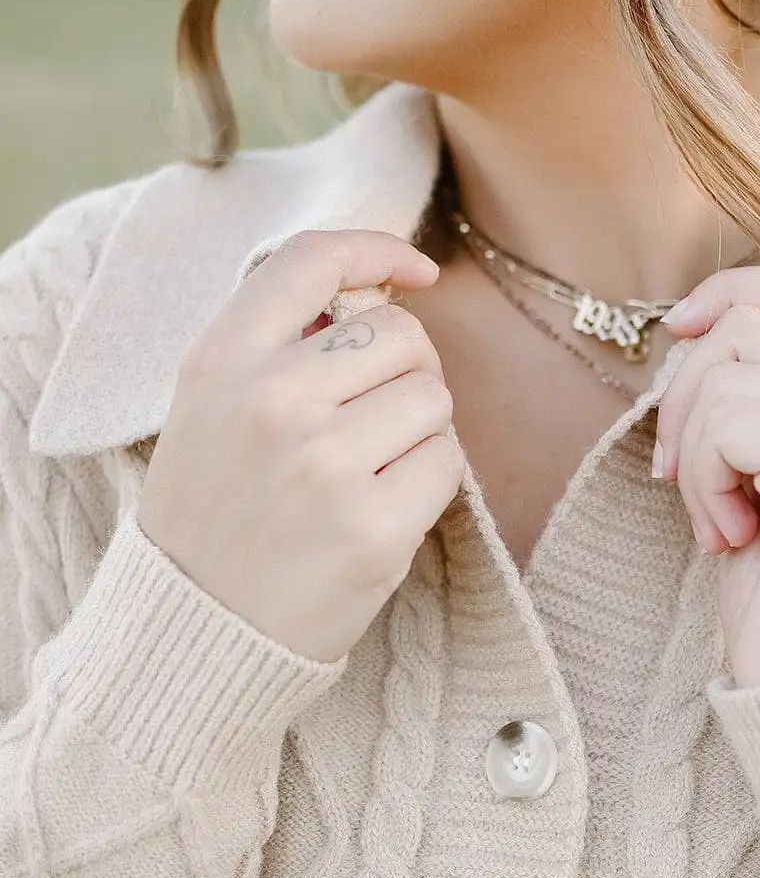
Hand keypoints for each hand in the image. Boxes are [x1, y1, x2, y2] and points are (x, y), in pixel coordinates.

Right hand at [137, 229, 465, 663]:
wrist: (196, 626)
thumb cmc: (217, 510)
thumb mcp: (210, 407)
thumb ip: (277, 344)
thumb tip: (381, 292)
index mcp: (221, 360)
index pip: (313, 258)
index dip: (379, 250)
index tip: (418, 273)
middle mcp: (270, 402)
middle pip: (399, 334)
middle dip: (404, 370)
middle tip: (374, 419)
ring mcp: (322, 467)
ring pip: (432, 396)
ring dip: (418, 429)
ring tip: (368, 470)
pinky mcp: (372, 529)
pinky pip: (446, 462)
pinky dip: (429, 481)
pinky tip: (382, 509)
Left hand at [655, 266, 759, 688]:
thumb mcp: (757, 473)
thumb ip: (747, 400)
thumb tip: (684, 338)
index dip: (731, 292)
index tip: (678, 329)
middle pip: (741, 331)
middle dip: (683, 402)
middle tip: (679, 479)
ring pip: (723, 381)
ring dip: (693, 458)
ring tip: (718, 522)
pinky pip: (725, 428)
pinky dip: (702, 485)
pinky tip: (728, 536)